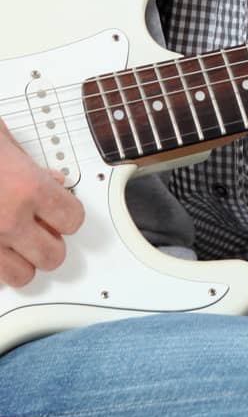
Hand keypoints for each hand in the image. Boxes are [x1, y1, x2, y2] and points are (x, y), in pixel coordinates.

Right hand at [0, 117, 83, 287]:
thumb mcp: (2, 140)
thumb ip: (31, 163)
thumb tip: (53, 179)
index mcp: (27, 187)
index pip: (72, 219)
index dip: (67, 215)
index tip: (61, 211)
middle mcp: (8, 220)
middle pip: (52, 256)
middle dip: (49, 243)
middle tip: (40, 230)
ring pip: (21, 275)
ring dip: (21, 261)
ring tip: (13, 242)